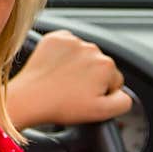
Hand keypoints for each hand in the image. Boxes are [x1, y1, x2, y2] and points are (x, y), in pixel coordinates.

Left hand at [4, 30, 132, 128]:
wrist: (29, 97)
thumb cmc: (61, 106)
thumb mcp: (101, 113)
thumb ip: (123, 102)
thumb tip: (123, 93)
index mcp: (106, 65)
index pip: (113, 80)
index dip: (101, 92)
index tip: (86, 98)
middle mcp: (92, 48)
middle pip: (99, 66)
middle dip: (90, 78)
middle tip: (73, 92)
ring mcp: (72, 41)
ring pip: (83, 55)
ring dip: (77, 66)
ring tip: (62, 82)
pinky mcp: (55, 38)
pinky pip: (66, 46)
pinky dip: (63, 56)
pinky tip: (55, 70)